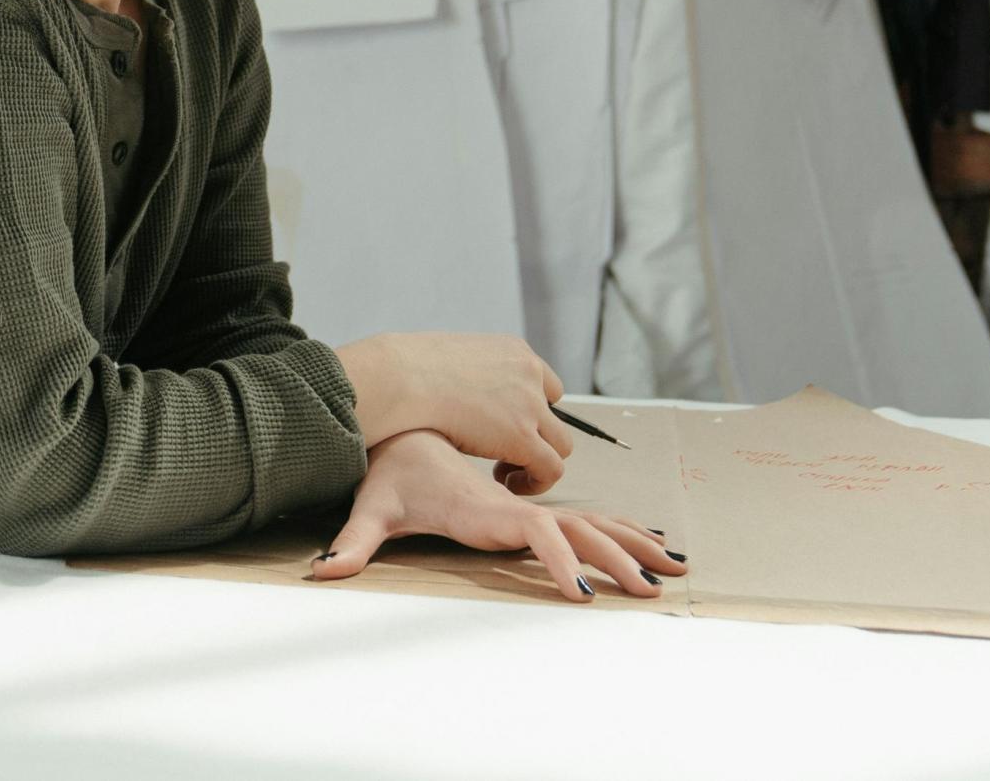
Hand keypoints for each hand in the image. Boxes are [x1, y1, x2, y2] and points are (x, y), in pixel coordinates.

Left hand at [306, 429, 686, 602]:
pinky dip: (611, 517)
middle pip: (578, 521)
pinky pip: (580, 493)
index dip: (560, 561)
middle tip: (649, 590)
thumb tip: (320, 572)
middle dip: (615, 557)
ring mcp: (529, 479)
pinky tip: (640, 539)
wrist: (400, 395)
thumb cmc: (391, 461)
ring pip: (591, 511)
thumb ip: (351, 542)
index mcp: (487, 505)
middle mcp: (516, 491)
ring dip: (624, 537)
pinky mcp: (532, 467)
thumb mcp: (373, 506)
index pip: (536, 531)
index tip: (580, 595)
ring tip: (668, 567)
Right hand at [337, 331, 575, 491]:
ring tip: (505, 473)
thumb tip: (457, 393)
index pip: (544, 383)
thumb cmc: (405, 371)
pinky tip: (505, 484)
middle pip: (556, 415)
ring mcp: (530, 405)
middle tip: (504, 453)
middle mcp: (529, 373)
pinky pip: (550, 470)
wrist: (399, 377)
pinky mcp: (522, 437)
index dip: (528, 411)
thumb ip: (470, 375)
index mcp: (513, 350)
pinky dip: (534, 483)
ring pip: (560, 445)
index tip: (503, 427)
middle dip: (535, 437)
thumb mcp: (451, 358)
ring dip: (537, 462)